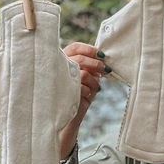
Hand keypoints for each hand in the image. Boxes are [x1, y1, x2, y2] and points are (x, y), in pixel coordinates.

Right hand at [59, 42, 110, 158]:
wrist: (69, 116)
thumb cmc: (78, 93)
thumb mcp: (86, 76)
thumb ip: (91, 66)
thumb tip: (103, 57)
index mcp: (63, 60)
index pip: (75, 47)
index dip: (89, 49)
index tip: (101, 55)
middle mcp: (58, 68)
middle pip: (80, 59)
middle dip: (96, 64)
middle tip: (105, 70)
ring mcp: (60, 80)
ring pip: (83, 73)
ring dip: (93, 81)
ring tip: (94, 88)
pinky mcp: (64, 92)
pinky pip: (82, 87)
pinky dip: (89, 91)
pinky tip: (87, 95)